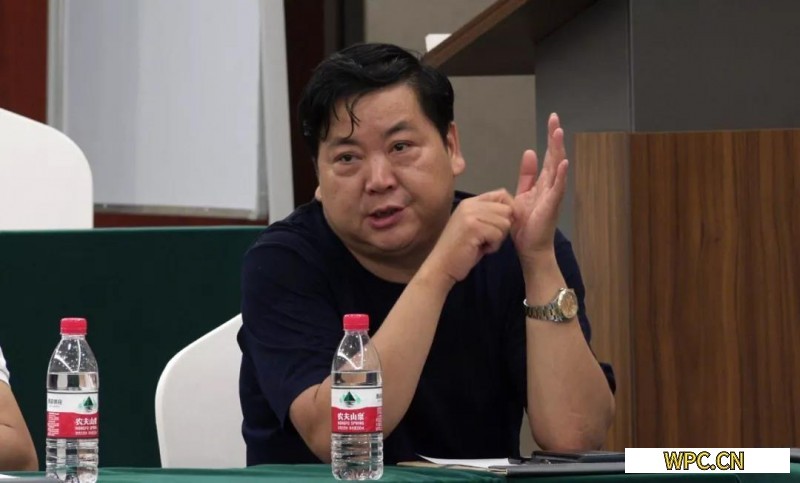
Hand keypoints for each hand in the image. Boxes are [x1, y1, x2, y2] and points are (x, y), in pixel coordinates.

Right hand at [425, 189, 513, 284]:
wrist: (441, 266)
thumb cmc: (460, 251)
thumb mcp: (475, 227)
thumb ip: (490, 216)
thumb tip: (515, 212)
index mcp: (470, 202)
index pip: (501, 194)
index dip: (508, 211)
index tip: (499, 226)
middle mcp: (470, 204)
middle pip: (507, 209)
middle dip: (502, 227)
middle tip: (486, 238)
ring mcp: (470, 214)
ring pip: (505, 223)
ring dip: (497, 238)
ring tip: (481, 244)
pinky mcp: (473, 227)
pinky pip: (498, 234)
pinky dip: (493, 246)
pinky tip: (479, 249)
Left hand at [511, 113, 568, 264]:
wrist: (530, 247)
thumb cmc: (527, 224)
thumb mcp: (523, 194)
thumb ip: (527, 175)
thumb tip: (529, 152)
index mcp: (543, 182)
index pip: (548, 155)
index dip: (549, 138)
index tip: (552, 119)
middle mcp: (551, 186)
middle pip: (554, 156)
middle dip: (554, 137)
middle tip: (554, 118)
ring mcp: (553, 195)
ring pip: (558, 168)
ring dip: (558, 150)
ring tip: (558, 133)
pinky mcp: (552, 206)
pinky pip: (558, 188)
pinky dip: (560, 175)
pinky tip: (562, 162)